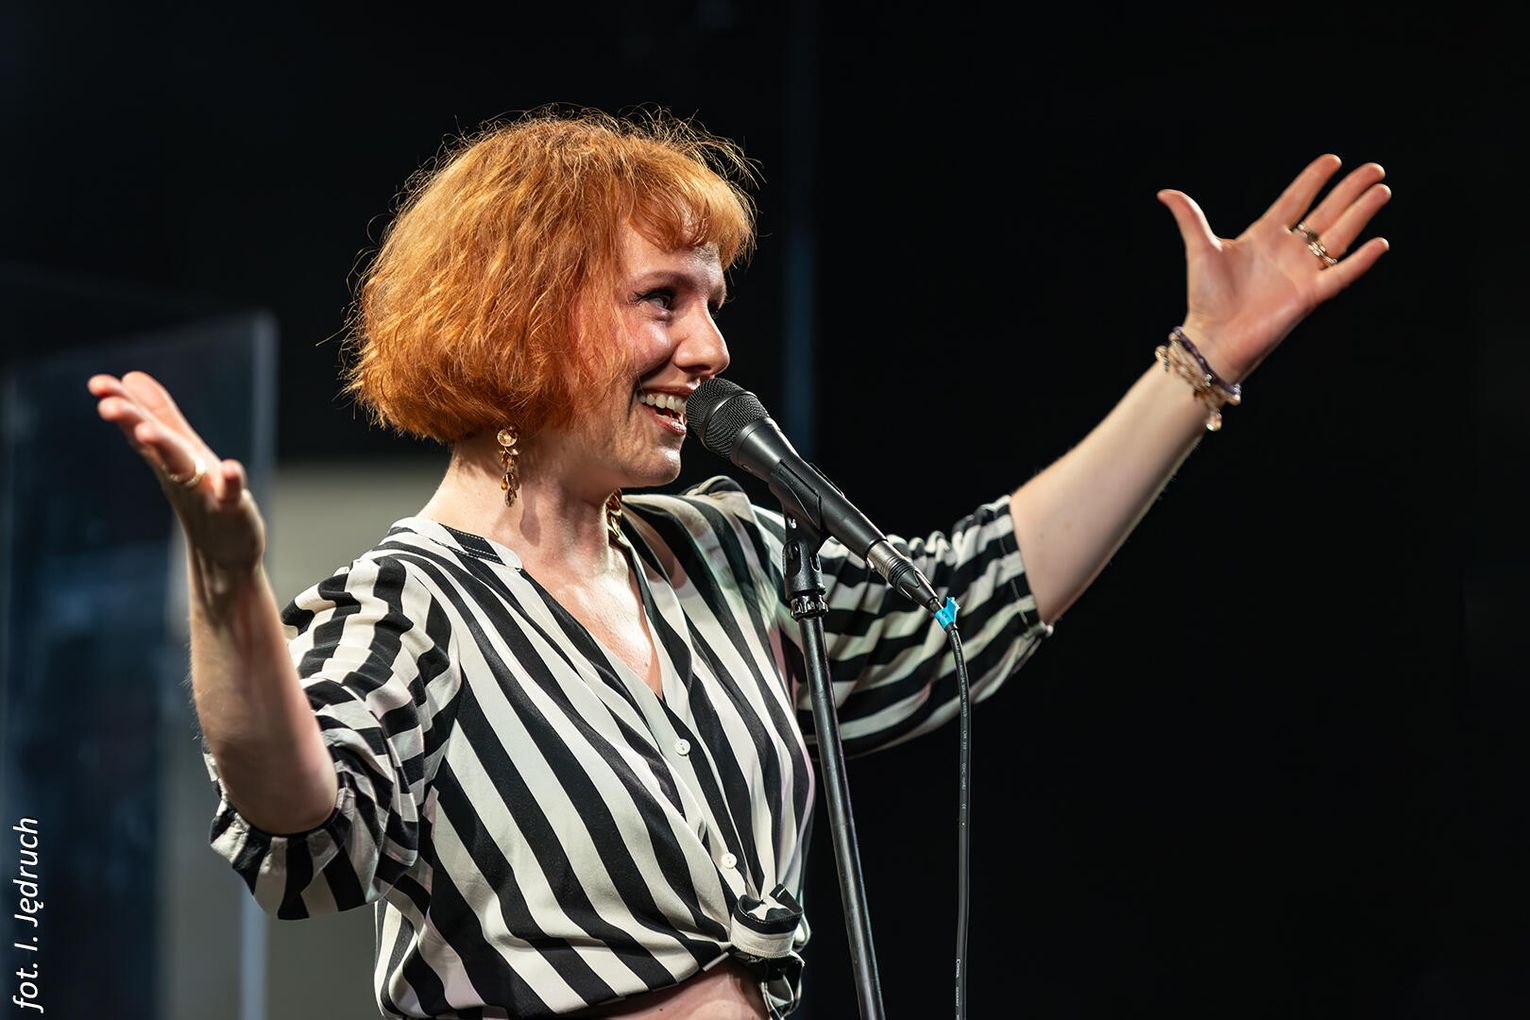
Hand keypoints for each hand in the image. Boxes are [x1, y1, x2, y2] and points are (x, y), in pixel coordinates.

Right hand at [89, 370, 265, 571]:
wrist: (224, 551)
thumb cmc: (201, 496)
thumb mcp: (180, 451)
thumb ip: (161, 415)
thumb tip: (132, 376)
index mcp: (167, 457)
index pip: (140, 427)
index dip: (121, 404)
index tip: (97, 383)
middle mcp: (180, 473)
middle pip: (153, 445)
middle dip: (132, 423)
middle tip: (106, 405)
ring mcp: (204, 492)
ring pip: (181, 467)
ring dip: (164, 449)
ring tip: (147, 432)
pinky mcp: (231, 509)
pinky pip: (230, 494)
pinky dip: (231, 481)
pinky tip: (231, 467)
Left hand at [1157, 154, 1390, 381]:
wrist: (1213, 336)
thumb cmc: (1206, 296)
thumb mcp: (1200, 249)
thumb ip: (1190, 218)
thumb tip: (1165, 193)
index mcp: (1265, 236)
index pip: (1295, 200)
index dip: (1313, 180)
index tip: (1333, 159)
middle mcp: (1288, 251)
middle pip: (1326, 213)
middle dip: (1349, 191)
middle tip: (1375, 168)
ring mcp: (1301, 272)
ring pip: (1339, 236)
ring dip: (1361, 214)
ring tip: (1382, 191)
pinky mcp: (1309, 296)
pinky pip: (1340, 275)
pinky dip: (1360, 261)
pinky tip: (1379, 242)